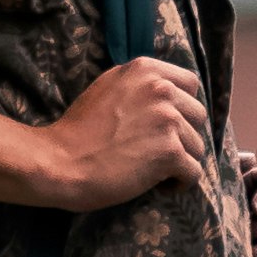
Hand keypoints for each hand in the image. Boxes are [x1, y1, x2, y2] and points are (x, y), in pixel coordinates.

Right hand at [34, 55, 206, 213]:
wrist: (59, 162)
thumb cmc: (78, 132)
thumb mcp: (108, 89)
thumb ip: (139, 86)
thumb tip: (170, 94)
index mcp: (144, 69)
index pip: (189, 84)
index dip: (182, 108)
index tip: (164, 126)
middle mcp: (160, 88)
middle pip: (197, 115)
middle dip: (182, 136)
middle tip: (154, 151)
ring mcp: (168, 119)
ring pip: (197, 146)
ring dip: (178, 162)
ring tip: (150, 170)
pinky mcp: (170, 151)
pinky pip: (193, 172)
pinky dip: (178, 184)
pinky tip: (157, 186)